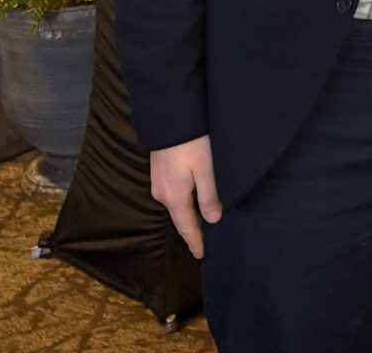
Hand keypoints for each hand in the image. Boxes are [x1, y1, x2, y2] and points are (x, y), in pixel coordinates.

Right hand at [149, 135, 221, 258]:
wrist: (171, 117)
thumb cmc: (193, 143)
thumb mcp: (207, 170)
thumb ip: (209, 197)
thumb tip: (212, 220)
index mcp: (174, 197)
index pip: (186, 227)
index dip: (195, 241)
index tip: (201, 255)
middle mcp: (162, 193)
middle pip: (180, 217)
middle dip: (192, 229)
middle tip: (205, 241)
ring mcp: (158, 181)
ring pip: (177, 205)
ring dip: (189, 214)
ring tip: (204, 222)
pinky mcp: (160, 170)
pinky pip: (174, 193)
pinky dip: (184, 201)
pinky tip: (194, 199)